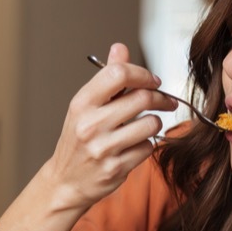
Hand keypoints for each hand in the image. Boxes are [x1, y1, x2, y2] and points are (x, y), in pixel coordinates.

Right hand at [43, 43, 177, 211]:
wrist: (65, 182)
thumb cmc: (78, 141)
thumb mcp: (85, 107)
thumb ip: (106, 79)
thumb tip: (120, 48)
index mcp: (81, 103)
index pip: (118, 73)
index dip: (143, 74)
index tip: (153, 81)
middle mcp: (90, 124)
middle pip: (142, 98)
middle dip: (161, 98)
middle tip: (165, 101)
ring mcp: (103, 148)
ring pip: (151, 124)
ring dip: (154, 123)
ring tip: (146, 126)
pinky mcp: (116, 169)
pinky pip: (148, 148)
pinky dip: (147, 145)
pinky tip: (135, 146)